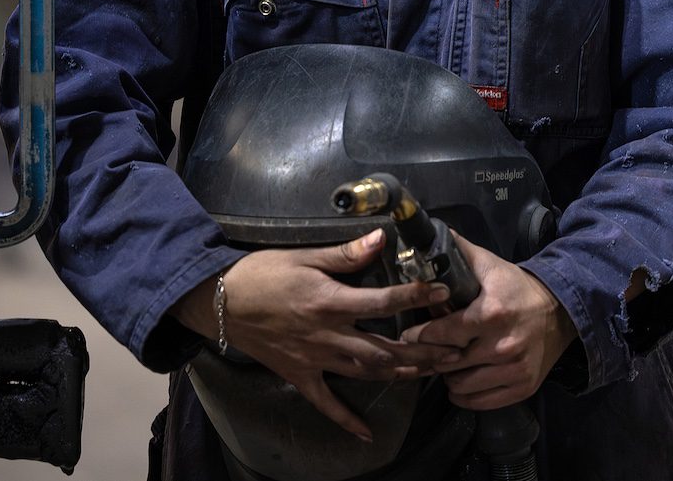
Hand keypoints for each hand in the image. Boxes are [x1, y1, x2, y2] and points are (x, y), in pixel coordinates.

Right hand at [171, 230, 456, 441]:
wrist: (219, 302)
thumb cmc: (263, 273)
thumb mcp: (304, 256)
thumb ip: (345, 254)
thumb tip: (381, 239)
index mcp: (332, 302)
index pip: (384, 301)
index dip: (416, 297)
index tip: (443, 293)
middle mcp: (329, 335)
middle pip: (384, 348)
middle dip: (422, 351)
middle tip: (453, 352)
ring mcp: (315, 359)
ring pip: (365, 372)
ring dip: (399, 375)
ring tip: (430, 375)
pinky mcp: (300, 375)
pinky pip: (326, 403)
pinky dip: (346, 420)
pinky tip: (367, 434)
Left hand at [401, 232, 575, 411]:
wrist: (561, 311)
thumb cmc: (518, 288)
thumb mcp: (490, 265)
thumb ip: (459, 251)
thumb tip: (429, 237)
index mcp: (491, 313)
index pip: (442, 332)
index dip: (421, 334)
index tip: (410, 334)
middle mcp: (503, 345)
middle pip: (448, 361)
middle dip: (433, 355)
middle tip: (426, 349)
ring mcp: (514, 370)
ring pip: (461, 385)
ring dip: (448, 376)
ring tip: (447, 363)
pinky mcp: (523, 387)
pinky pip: (481, 402)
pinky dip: (465, 395)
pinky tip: (460, 382)